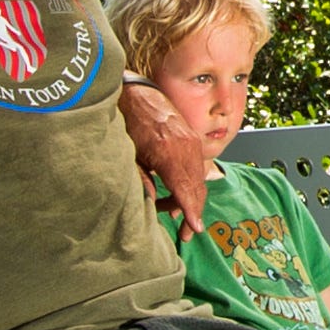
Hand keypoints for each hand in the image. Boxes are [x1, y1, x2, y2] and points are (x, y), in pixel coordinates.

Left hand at [119, 77, 213, 224]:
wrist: (140, 96)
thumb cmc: (130, 125)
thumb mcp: (130, 157)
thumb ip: (141, 181)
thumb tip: (151, 204)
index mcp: (168, 154)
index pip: (184, 190)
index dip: (190, 212)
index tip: (195, 229)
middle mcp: (186, 148)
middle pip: (196, 189)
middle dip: (193, 213)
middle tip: (186, 233)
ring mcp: (192, 143)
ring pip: (199, 180)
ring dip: (190, 199)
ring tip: (171, 211)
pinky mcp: (193, 140)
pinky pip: (197, 168)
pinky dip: (190, 184)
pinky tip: (176, 193)